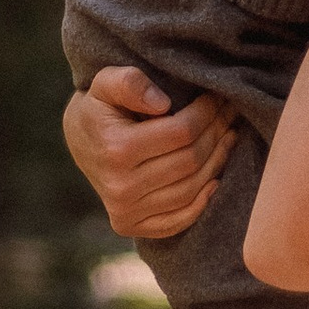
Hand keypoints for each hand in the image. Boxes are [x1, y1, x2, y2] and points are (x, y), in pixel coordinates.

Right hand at [63, 64, 235, 243]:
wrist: (78, 141)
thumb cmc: (98, 106)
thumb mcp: (105, 82)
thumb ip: (129, 82)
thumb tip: (162, 103)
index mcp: (116, 149)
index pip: (181, 132)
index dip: (207, 113)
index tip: (217, 97)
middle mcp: (120, 186)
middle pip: (190, 161)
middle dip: (216, 133)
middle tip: (229, 114)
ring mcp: (124, 211)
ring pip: (190, 189)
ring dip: (217, 162)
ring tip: (228, 137)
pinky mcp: (129, 226)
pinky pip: (178, 220)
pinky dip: (202, 201)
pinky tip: (215, 177)